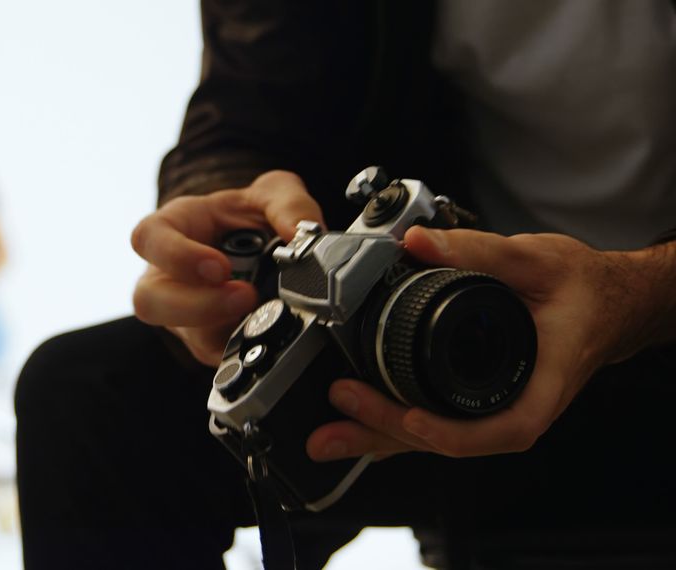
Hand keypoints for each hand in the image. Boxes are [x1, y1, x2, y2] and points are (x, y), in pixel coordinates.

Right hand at [131, 171, 324, 365]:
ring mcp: (183, 313)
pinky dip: (244, 347)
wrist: (260, 242)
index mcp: (171, 228)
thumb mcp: (271, 193)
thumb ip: (289, 204)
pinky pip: (216, 355)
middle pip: (150, 301)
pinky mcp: (208, 340)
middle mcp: (166, 275)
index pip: (148, 239)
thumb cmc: (248, 215)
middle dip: (196, 306)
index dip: (177, 257)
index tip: (219, 267)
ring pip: (184, 334)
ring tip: (262, 314)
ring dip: (225, 330)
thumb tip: (303, 234)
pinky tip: (266, 332)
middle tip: (244, 297)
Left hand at [306, 227, 642, 460]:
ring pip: (432, 437)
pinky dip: (389, 426)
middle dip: (390, 430)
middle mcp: (516, 405)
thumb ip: (478, 249)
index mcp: (543, 381)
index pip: (504, 426)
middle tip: (342, 402)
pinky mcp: (473, 402)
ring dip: (378, 437)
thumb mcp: (537, 260)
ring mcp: (493, 409)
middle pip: (451, 439)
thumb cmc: (583, 289)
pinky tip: (351, 425)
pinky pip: (429, 422)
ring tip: (326, 437)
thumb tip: (419, 241)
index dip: (455, 431)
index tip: (412, 416)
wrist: (604, 302)